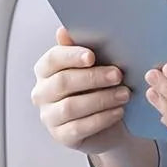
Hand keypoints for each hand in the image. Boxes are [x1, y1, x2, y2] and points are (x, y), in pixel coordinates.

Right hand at [31, 27, 131, 154]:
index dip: (71, 56)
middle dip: (93, 77)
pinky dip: (102, 118)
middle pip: (63, 82)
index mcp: (46, 69)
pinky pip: (79, 127)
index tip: (92, 56)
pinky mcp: (61, 136)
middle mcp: (42, 93)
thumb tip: (63, 30)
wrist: (109, 119)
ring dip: (101, 99)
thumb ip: (83, 48)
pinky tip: (118, 111)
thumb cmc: (99, 85)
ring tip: (124, 94)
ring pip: (71, 107)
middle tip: (118, 75)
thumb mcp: (96, 65)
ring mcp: (49, 116)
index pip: (52, 59)